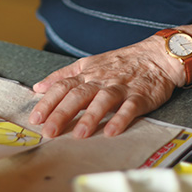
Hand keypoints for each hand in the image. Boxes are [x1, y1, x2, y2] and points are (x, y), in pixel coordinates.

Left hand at [29, 36, 179, 138]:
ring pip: (102, 100)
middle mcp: (101, 80)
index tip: (35, 119)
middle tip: (49, 132)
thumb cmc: (120, 63)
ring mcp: (120, 87)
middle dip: (62, 113)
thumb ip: (63, 75)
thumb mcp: (88, 64)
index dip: (48, 102)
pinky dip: (120, 118)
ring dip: (90, 117)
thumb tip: (38, 87)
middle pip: (78, 95)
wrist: (156, 56)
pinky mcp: (140, 95)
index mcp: (87, 73)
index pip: (63, 86)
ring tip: (78, 135)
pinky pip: (129, 107)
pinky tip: (112, 131)